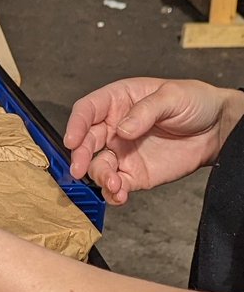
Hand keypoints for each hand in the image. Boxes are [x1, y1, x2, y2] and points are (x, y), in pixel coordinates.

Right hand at [65, 78, 243, 205]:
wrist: (218, 129)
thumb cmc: (195, 102)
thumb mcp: (172, 96)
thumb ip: (145, 111)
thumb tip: (122, 130)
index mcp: (118, 102)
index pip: (87, 111)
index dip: (76, 125)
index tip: (72, 140)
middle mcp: (114, 128)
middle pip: (85, 142)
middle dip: (80, 156)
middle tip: (79, 168)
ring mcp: (122, 152)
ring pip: (98, 167)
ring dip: (99, 177)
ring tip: (113, 184)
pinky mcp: (134, 174)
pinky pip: (116, 186)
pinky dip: (113, 193)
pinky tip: (119, 195)